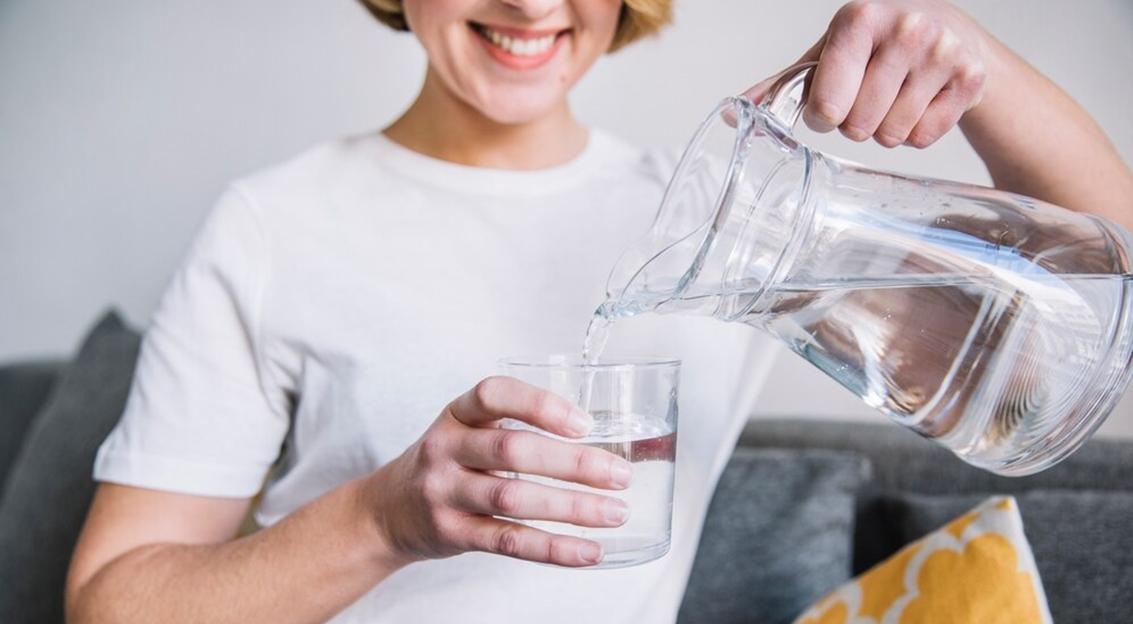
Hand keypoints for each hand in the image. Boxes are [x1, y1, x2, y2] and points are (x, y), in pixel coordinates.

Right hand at [361, 376, 633, 567]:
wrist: (387, 511)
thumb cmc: (446, 464)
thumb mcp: (466, 431)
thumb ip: (515, 429)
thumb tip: (598, 440)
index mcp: (457, 414)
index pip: (494, 394)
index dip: (540, 405)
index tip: (584, 423)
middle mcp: (446, 448)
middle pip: (512, 450)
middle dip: (573, 464)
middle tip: (619, 474)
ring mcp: (445, 492)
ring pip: (513, 499)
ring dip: (571, 508)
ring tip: (614, 512)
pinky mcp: (452, 532)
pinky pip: (508, 541)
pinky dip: (553, 548)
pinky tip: (587, 550)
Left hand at [748, 0, 990, 148]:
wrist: (948, 29)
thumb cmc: (876, 43)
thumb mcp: (828, 53)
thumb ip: (784, 85)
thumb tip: (734, 113)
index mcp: (859, 20)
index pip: (827, 103)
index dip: (823, 116)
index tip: (830, 104)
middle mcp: (904, 30)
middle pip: (858, 127)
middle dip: (855, 123)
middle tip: (867, 97)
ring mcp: (941, 53)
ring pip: (891, 135)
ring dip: (885, 129)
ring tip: (893, 97)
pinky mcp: (969, 78)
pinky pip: (923, 138)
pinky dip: (916, 131)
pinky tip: (919, 101)